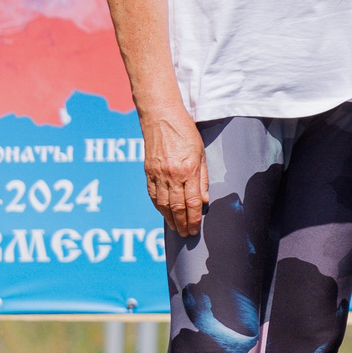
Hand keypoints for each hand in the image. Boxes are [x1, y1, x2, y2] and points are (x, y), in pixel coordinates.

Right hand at [141, 110, 208, 238]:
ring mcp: (157, 174)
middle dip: (182, 223)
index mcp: (188, 170)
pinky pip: (152, 194)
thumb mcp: (201, 153)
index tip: (195, 229)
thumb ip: (203, 178)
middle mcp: (171, 175)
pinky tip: (163, 214)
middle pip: (176, 207)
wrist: (160, 117)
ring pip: (162, 204)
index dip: (194, 218)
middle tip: (186, 235)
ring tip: (175, 228)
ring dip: (169, 219)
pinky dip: (157, 207)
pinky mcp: (147, 172)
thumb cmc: (185, 132)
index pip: (192, 202)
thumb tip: (204, 200)